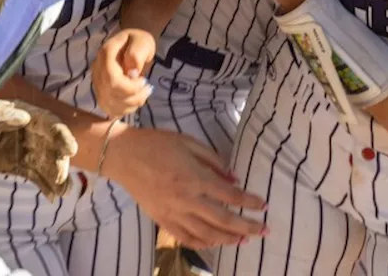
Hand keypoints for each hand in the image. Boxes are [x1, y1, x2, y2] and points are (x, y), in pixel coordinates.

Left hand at [0, 99, 77, 199]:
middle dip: (58, 161)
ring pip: (46, 163)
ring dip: (57, 176)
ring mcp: (24, 149)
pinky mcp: (18, 165)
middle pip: (51, 145)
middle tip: (61, 177)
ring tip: (64, 192)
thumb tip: (23, 118)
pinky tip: (53, 196)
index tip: (70, 150)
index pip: (48, 123)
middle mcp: (30, 131)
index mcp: (23, 113)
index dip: (61, 135)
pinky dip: (46, 185)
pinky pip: (36, 176)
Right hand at [92, 29, 155, 117]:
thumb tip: (131, 72)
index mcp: (105, 54)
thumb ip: (137, 53)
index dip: (129, 85)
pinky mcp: (101, 95)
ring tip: (144, 93)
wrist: (132, 45)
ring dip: (132, 103)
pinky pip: (111, 110)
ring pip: (110, 104)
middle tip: (147, 88)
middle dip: (133, 95)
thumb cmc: (139, 42)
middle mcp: (97, 70)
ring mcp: (97, 84)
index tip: (143, 80)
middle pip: (111, 93)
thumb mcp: (143, 41)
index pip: (111, 78)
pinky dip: (126, 109)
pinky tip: (135, 99)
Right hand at [101, 127, 266, 247]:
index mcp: (195, 177)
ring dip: (228, 238)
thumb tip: (233, 177)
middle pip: (223, 219)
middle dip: (246, 226)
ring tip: (244, 240)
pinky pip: (185, 237)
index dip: (250, 201)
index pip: (230, 194)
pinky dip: (202, 243)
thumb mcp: (189, 142)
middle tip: (264, 230)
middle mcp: (186, 199)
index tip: (264, 205)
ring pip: (206, 234)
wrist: (123, 155)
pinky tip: (214, 243)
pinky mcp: (161, 220)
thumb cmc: (157, 144)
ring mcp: (173, 212)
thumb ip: (213, 160)